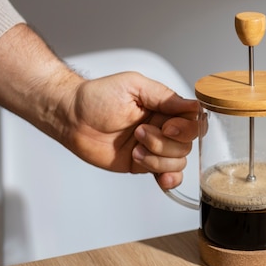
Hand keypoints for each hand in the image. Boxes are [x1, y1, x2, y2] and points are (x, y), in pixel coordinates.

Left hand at [0, 24, 198, 189]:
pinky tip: (160, 178)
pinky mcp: (143, 165)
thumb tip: (193, 105)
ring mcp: (155, 148)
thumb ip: (164, 96)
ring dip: (157, 158)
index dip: (185, 128)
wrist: (71, 118)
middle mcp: (163, 128)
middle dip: (163, 143)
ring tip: (134, 148)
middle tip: (139, 133)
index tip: (167, 126)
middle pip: (186, 144)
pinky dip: (168, 179)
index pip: (193, 121)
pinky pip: (167, 176)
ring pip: (177, 162)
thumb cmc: (97, 97)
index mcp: (165, 107)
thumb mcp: (133, 86)